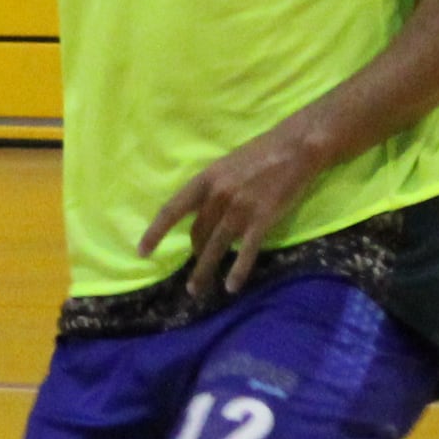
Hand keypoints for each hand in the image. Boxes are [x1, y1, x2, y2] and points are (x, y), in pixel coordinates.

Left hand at [137, 115, 326, 294]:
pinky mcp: (261, 220)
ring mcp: (239, 209)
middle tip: (195, 269)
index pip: (171, 210)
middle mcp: (217, 196)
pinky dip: (237, 272)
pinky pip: (245, 253)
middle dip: (195, 255)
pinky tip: (231, 287)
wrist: (296, 148)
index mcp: (205, 180)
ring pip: (215, 248)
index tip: (142, 252)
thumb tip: (201, 213)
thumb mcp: (226, 166)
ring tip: (196, 291)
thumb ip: (212, 189)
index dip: (155, 233)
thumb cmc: (261, 153)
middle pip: (197, 234)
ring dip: (204, 272)